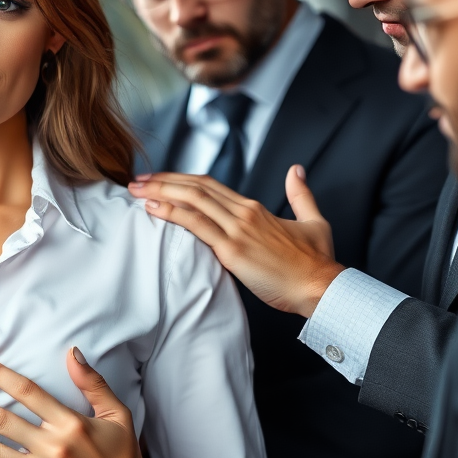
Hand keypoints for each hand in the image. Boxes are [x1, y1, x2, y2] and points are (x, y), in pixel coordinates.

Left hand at [128, 167, 342, 317]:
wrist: (321, 287)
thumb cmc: (316, 261)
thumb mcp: (314, 220)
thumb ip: (300, 194)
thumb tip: (296, 170)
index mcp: (255, 208)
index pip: (210, 185)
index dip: (181, 179)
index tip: (159, 178)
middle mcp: (243, 213)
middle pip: (196, 187)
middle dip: (162, 181)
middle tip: (136, 180)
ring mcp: (237, 230)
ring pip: (192, 200)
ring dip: (159, 191)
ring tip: (135, 190)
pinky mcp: (233, 251)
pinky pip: (196, 225)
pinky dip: (172, 212)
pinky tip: (153, 208)